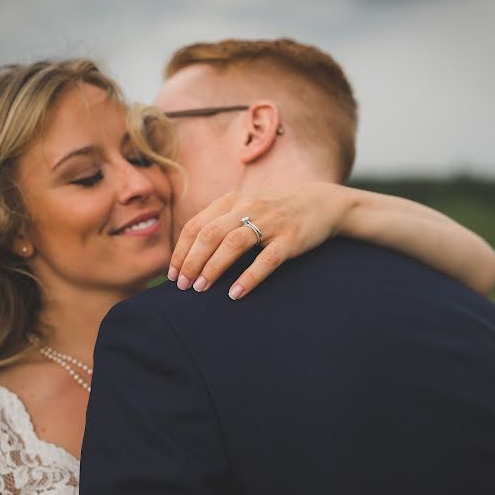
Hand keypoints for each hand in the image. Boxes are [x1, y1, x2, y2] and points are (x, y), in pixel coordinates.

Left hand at [168, 183, 352, 299]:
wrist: (321, 203)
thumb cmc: (275, 211)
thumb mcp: (245, 207)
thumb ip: (221, 222)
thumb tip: (190, 252)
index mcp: (232, 200)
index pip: (196, 226)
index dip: (181, 251)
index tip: (173, 274)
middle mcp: (248, 207)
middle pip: (209, 235)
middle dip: (192, 262)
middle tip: (183, 286)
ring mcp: (270, 222)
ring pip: (233, 244)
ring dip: (213, 268)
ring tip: (201, 289)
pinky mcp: (290, 238)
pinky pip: (266, 260)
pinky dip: (249, 277)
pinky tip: (236, 294)